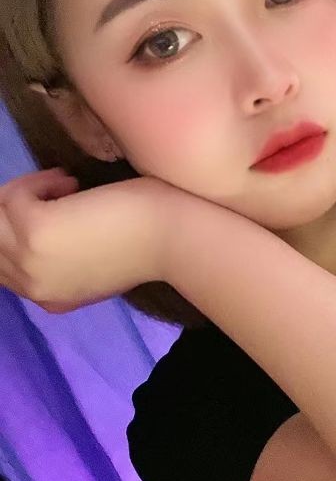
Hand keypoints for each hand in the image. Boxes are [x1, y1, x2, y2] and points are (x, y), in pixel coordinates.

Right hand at [0, 169, 170, 311]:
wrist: (173, 238)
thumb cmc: (146, 243)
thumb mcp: (96, 263)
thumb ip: (60, 256)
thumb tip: (31, 218)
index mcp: (47, 300)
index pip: (1, 265)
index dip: (12, 229)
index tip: (39, 206)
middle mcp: (31, 287)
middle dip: (16, 207)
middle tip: (52, 192)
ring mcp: (29, 261)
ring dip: (27, 192)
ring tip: (69, 187)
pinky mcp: (33, 231)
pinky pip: (14, 197)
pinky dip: (40, 181)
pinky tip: (72, 182)